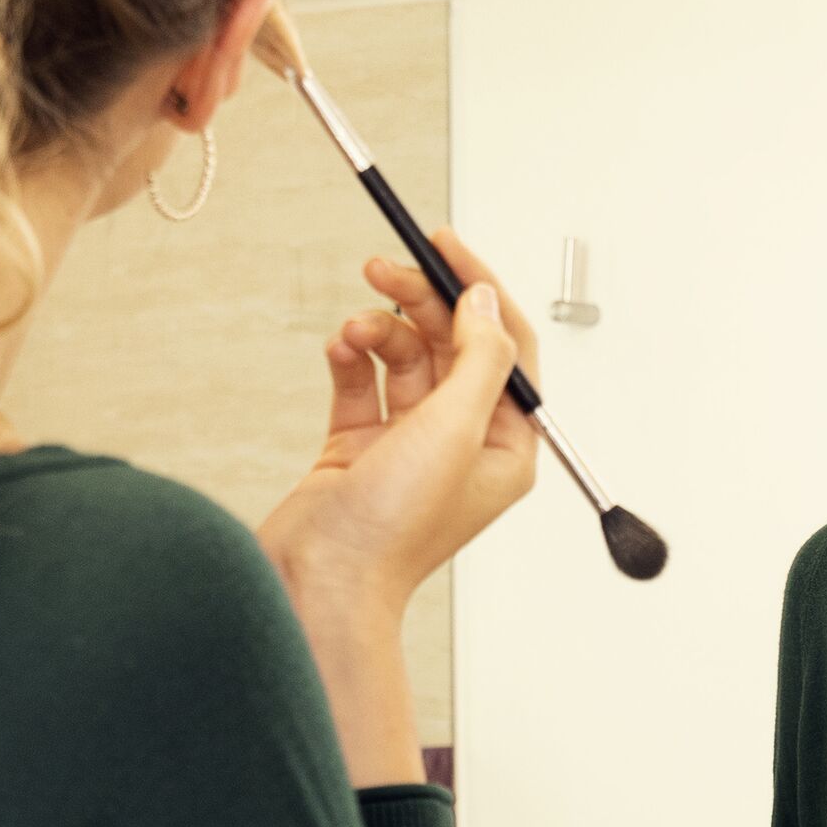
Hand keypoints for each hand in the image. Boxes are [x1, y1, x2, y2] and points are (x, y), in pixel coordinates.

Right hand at [254, 237, 542, 619]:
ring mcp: (408, 445)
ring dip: (379, 330)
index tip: (446, 246)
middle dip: (421, 301)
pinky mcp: (358, 448)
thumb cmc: (391, 532)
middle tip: (385, 268)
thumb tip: (486, 301)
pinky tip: (339, 351)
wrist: (320, 581)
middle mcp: (460, 443)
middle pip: (452, 344)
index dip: (480, 290)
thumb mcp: (456, 430)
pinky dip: (350, 358)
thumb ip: (478, 357)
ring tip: (354, 329)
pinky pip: (361, 382)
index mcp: (504, 446)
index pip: (506, 347)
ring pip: (402, 357)